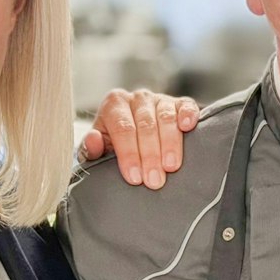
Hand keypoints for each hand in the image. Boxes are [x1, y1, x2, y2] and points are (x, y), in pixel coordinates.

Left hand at [82, 90, 200, 188]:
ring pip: (166, 118)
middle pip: (146, 125)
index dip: (129, 154)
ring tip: (171, 167)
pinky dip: (188, 115)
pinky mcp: (180, 103)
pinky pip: (186, 105)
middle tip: (154, 180)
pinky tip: (188, 127)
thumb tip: (93, 140)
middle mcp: (137, 99)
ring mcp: (160, 99)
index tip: (134, 177)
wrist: (133, 137)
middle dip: (150, 155)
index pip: (122, 129)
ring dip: (170, 144)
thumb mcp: (98, 150)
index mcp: (114, 105)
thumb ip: (91, 148)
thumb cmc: (114, 146)